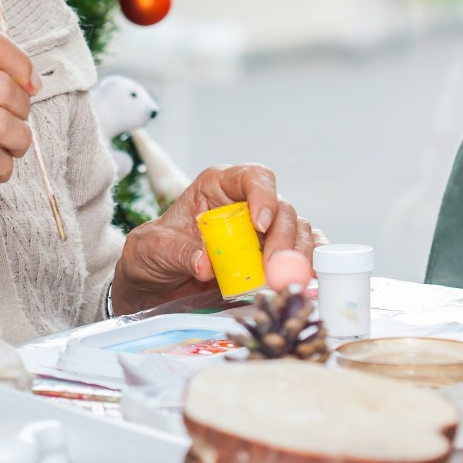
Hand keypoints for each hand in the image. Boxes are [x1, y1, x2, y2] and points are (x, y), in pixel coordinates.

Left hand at [112, 164, 321, 314]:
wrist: (154, 286)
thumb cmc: (152, 255)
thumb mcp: (153, 249)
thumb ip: (177, 253)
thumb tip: (205, 265)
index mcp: (218, 187)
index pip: (253, 177)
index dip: (263, 195)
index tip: (259, 224)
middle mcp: (246, 205)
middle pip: (282, 209)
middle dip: (283, 238)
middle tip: (274, 268)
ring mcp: (262, 233)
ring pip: (298, 232)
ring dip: (297, 256)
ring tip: (285, 280)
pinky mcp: (271, 259)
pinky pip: (301, 255)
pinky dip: (310, 265)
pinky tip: (309, 278)